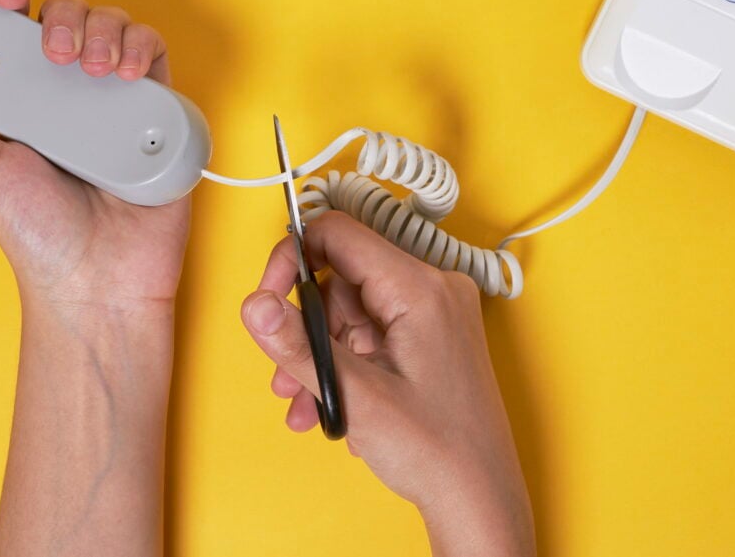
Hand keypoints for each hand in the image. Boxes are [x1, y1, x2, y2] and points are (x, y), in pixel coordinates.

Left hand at [0, 0, 190, 317]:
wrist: (96, 280)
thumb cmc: (39, 236)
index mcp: (21, 101)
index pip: (13, 32)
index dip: (9, 2)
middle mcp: (67, 94)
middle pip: (66, 17)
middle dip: (60, 15)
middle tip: (51, 51)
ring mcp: (112, 101)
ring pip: (112, 27)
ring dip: (102, 29)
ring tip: (90, 68)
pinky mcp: (155, 113)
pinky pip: (155, 57)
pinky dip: (143, 49)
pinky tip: (126, 74)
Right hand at [241, 211, 534, 555]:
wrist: (479, 499)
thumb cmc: (439, 451)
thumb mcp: (355, 395)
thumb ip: (299, 346)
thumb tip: (256, 305)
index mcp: (421, 289)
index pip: (339, 236)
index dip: (293, 259)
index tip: (267, 296)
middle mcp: (432, 291)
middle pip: (339, 279)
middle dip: (304, 326)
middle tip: (286, 369)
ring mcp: (431, 315)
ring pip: (348, 312)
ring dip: (318, 354)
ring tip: (304, 401)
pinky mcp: (427, 338)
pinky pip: (367, 334)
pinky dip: (341, 363)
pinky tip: (328, 406)